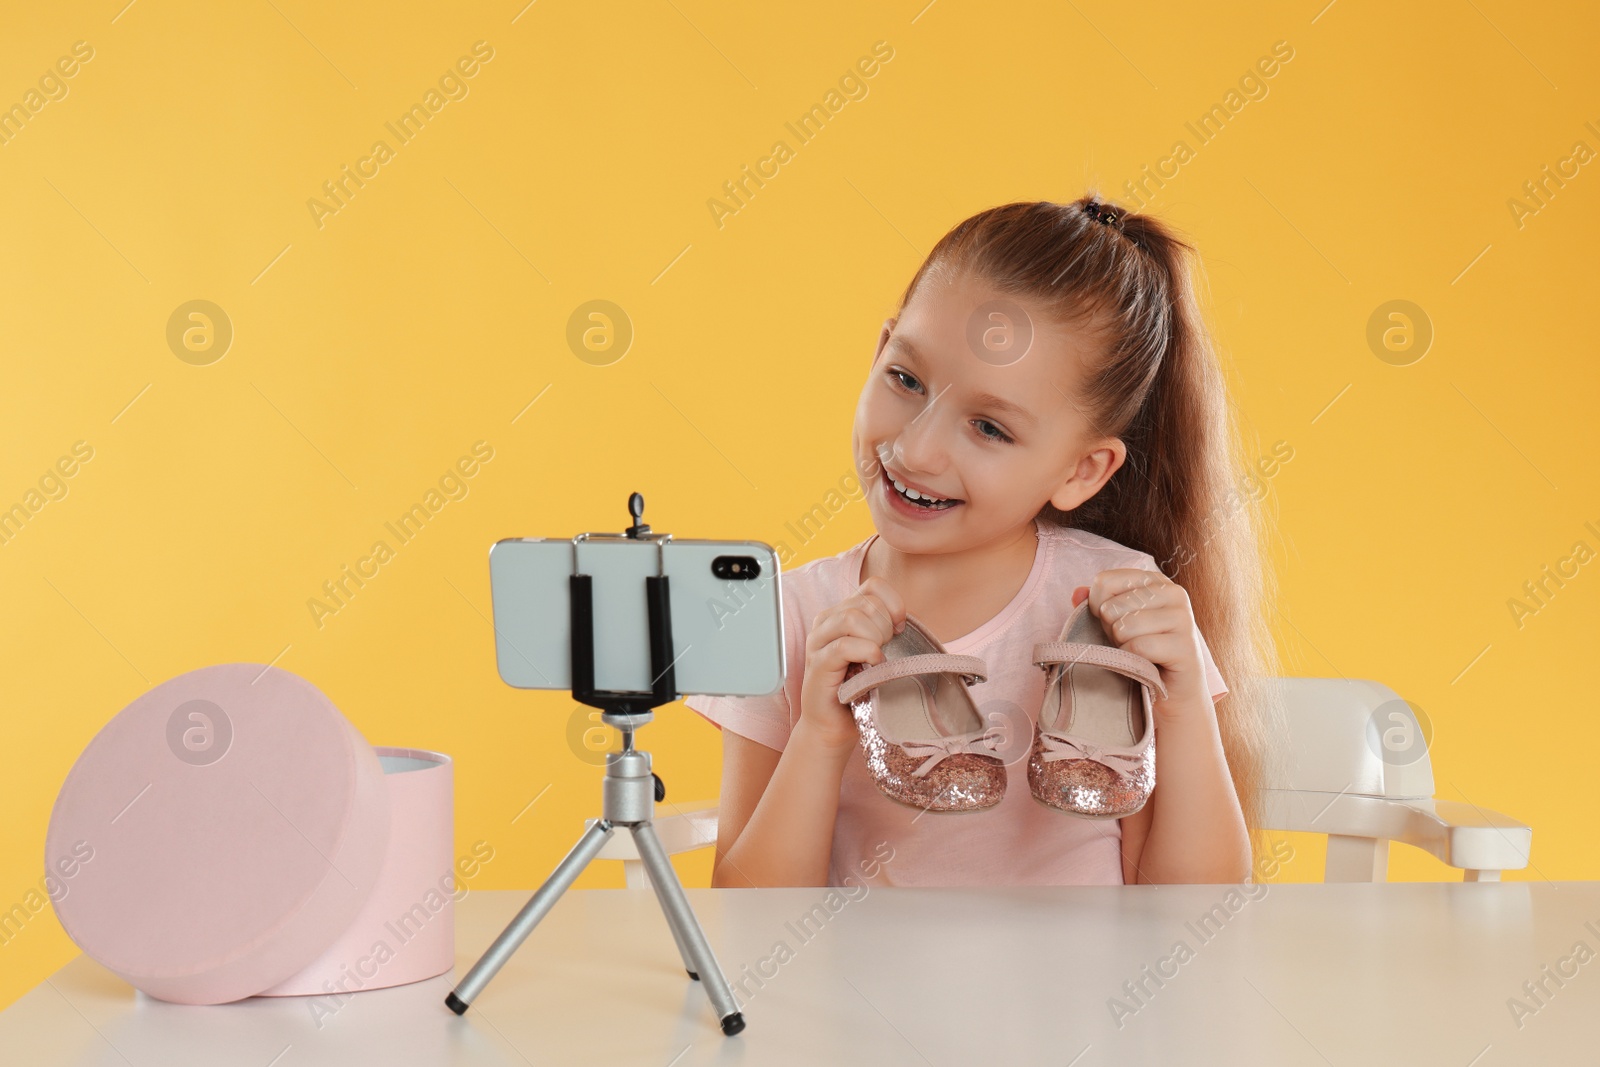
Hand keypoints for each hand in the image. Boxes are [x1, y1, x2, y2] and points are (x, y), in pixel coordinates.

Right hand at [799, 576, 906, 752]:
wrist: (835, 725)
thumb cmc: (860, 688)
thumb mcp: (876, 651)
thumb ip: (885, 629)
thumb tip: (905, 619)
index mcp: (841, 612)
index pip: (873, 585)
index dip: (894, 604)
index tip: (900, 630)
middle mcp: (826, 621)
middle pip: (866, 602)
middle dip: (885, 627)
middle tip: (886, 651)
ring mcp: (818, 641)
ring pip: (852, 617)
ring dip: (875, 639)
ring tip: (877, 660)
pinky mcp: (818, 663)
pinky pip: (845, 646)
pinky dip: (867, 654)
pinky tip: (874, 667)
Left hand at [1071, 569, 1210, 726]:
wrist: (1169, 691)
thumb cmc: (1139, 650)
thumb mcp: (1112, 622)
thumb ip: (1094, 604)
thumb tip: (1077, 592)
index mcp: (1154, 581)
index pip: (1105, 581)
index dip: (1097, 607)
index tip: (1115, 623)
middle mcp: (1173, 592)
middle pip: (1111, 607)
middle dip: (1111, 631)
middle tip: (1131, 642)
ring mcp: (1183, 618)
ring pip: (1124, 627)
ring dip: (1123, 646)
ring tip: (1139, 652)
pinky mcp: (1185, 646)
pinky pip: (1139, 647)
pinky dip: (1132, 660)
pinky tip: (1145, 664)